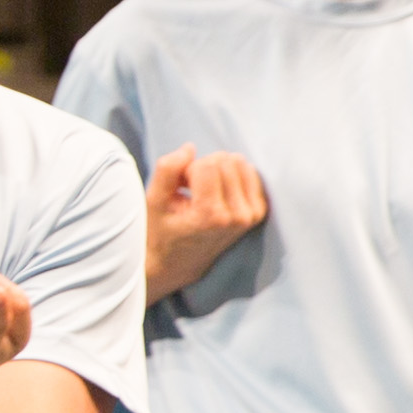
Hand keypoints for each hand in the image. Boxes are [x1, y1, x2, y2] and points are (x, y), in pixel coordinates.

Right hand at [148, 146, 271, 289]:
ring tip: (203, 194)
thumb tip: (190, 148)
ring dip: (218, 172)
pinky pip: (250, 173)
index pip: (207, 164)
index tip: (180, 190)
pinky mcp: (257, 213)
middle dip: (204, 169)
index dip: (188, 170)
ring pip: (239, 163)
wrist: (175, 264)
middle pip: (225, 161)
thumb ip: (168, 169)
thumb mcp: (154, 201)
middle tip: (190, 192)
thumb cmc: (160, 232)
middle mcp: (236, 217)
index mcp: (211, 216)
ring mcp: (250, 216)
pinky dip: (233, 176)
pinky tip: (218, 194)